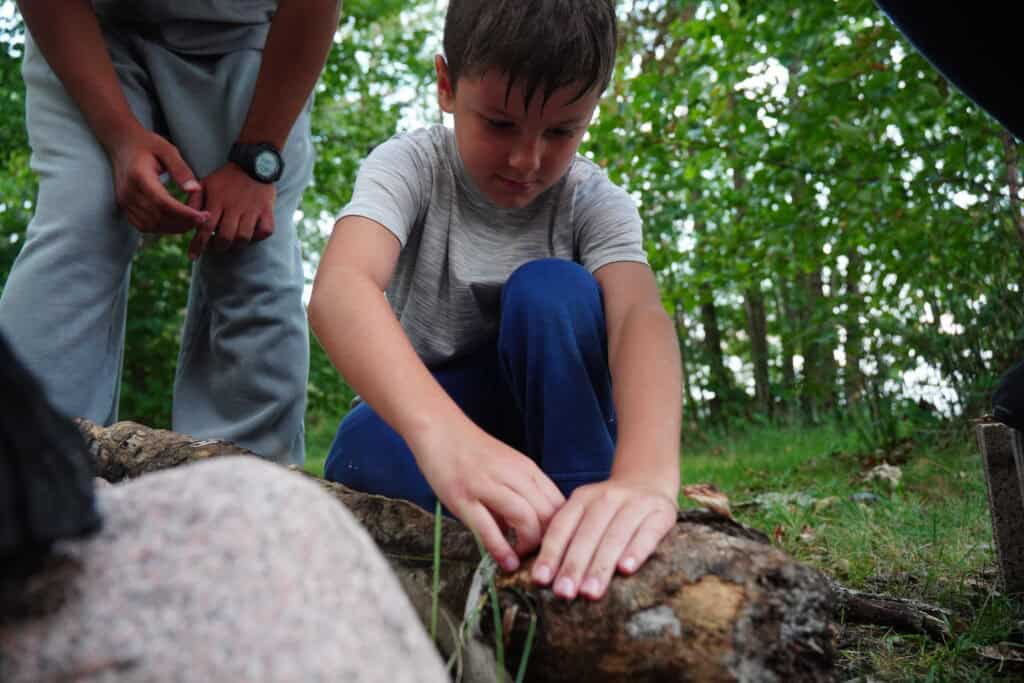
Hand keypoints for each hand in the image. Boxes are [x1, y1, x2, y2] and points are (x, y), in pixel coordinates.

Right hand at [109, 127, 207, 233]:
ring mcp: (124, 201)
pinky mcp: (124, 206)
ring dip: (174, 227)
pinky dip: (161, 228)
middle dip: (184, 222)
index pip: (163, 203)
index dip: (185, 214)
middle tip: (203, 218)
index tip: (203, 216)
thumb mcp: (167, 149)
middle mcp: (128, 192)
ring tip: (192, 220)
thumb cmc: (147, 144)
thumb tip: (195, 189)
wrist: (121, 143)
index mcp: (139, 177)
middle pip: (159, 217)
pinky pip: (143, 225)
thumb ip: (181, 169)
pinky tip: (176, 221)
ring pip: (151, 225)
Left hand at [187, 163, 275, 258]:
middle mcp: (235, 206)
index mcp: (217, 200)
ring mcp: (252, 209)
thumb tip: (186, 217)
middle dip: (219, 247)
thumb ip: (194, 200)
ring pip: (244, 238)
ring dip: (237, 245)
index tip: (192, 256)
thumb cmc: (226, 177)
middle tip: (216, 247)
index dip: (198, 245)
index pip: (205, 227)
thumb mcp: (206, 183)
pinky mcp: (267, 210)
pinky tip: (252, 234)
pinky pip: (265, 231)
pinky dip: (258, 236)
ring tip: (232, 243)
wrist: (253, 162)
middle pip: (226, 237)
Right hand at [412, 421, 564, 571]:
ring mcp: (488, 485)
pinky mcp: (464, 498)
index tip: (554, 546)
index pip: (559, 504)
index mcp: (528, 469)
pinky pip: (489, 528)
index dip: (562, 530)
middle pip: (548, 514)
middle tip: (539, 558)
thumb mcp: (506, 469)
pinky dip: (502, 549)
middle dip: (549, 542)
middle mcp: (513, 475)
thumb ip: (518, 497)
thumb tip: (524, 532)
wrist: (440, 430)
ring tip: (522, 558)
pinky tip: (506, 562)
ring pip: (525, 519)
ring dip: (528, 546)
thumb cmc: (472, 452)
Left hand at [530, 477, 677, 599]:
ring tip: (590, 592)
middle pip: (587, 534)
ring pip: (615, 536)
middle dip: (574, 566)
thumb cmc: (611, 510)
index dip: (550, 553)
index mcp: (582, 498)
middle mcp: (607, 497)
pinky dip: (636, 551)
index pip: (562, 527)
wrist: (649, 480)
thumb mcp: (586, 513)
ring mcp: (635, 503)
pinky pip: (648, 533)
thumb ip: (569, 538)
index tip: (540, 580)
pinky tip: (626, 569)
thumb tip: (546, 577)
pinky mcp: (662, 512)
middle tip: (564, 593)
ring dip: (601, 565)